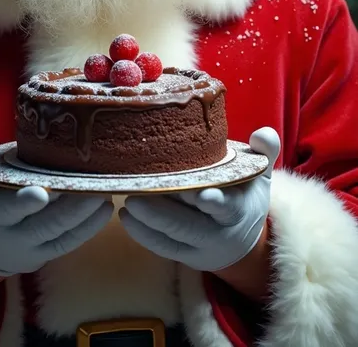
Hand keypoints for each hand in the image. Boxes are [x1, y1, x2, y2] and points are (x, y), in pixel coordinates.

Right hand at [0, 130, 113, 275]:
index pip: (6, 209)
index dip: (22, 203)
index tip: (41, 191)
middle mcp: (12, 234)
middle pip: (43, 224)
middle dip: (69, 209)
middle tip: (94, 188)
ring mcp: (32, 247)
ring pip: (61, 233)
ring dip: (86, 214)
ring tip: (105, 190)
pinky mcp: (48, 253)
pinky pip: (70, 243)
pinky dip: (90, 228)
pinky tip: (106, 209)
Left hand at [120, 127, 279, 272]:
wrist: (244, 237)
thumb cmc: (245, 193)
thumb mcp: (258, 172)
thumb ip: (263, 151)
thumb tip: (263, 134)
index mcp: (239, 209)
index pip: (227, 207)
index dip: (213, 201)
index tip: (200, 194)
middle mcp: (220, 232)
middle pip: (190, 226)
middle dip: (163, 212)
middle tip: (137, 193)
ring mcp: (201, 247)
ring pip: (172, 238)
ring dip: (148, 222)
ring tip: (127, 201)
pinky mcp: (185, 257)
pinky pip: (163, 249)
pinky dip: (143, 235)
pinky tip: (127, 217)